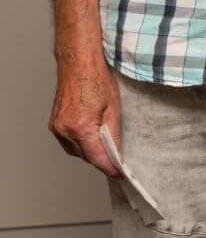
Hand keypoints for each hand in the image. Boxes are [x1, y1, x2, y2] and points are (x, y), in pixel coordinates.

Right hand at [50, 52, 122, 176]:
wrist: (79, 64)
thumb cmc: (96, 80)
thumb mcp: (113, 108)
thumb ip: (114, 133)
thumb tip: (116, 153)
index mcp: (80, 127)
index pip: (96, 157)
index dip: (109, 167)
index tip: (119, 173)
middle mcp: (65, 130)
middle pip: (85, 156)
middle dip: (101, 159)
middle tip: (117, 160)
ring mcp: (57, 128)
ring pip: (76, 150)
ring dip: (90, 152)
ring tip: (106, 147)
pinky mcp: (54, 124)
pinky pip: (69, 142)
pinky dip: (81, 144)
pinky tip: (92, 138)